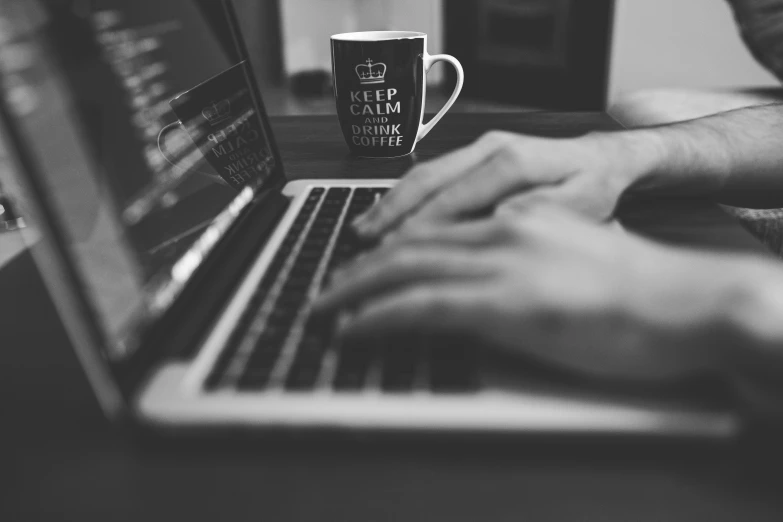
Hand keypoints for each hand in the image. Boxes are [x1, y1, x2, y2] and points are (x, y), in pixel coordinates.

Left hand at [317, 206, 753, 382]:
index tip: (361, 266)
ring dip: (354, 290)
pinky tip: (355, 328)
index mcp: (515, 218)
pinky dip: (380, 315)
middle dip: (356, 268)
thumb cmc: (635, 291)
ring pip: (405, 268)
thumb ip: (523, 261)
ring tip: (324, 309)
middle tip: (325, 288)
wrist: (681, 302)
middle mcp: (501, 230)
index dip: (388, 247)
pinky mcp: (505, 302)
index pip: (434, 228)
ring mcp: (501, 263)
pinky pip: (423, 304)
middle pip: (408, 243)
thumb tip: (487, 281)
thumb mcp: (568, 259)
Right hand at [352, 130, 658, 237]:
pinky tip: (388, 213)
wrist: (603, 157)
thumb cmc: (594, 186)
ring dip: (391, 203)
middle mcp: (491, 147)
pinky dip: (406, 195)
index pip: (453, 198)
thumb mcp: (580, 206)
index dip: (419, 228)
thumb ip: (533, 213)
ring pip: (424, 173)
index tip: (393, 256)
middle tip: (360, 244)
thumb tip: (492, 221)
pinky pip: (433, 172)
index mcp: (513, 162)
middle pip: (428, 180)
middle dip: (390, 213)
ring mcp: (481, 147)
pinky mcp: (476, 153)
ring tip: (362, 231)